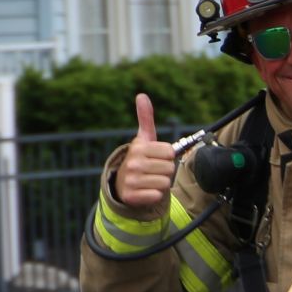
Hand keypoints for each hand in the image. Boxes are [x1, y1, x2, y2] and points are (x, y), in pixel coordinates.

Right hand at [114, 93, 176, 210]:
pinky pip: (157, 195)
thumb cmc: (139, 159)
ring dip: (160, 183)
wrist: (122, 184)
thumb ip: (145, 118)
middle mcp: (133, 163)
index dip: (166, 156)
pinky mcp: (131, 196)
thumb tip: (141, 95)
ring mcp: (131, 180)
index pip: (170, 152)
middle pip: (169, 168)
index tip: (156, 158)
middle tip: (152, 170)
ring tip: (149, 180)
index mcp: (138, 148)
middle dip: (164, 170)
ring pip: (165, 182)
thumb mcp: (142, 139)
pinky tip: (145, 190)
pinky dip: (154, 195)